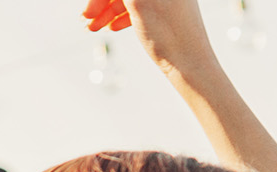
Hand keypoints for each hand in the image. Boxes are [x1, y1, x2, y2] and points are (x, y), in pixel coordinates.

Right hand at [84, 0, 219, 74]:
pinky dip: (122, 16)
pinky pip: (139, 8)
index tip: (87, 13)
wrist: (188, 60)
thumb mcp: (139, 2)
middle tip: (87, 20)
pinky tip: (113, 27)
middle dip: (103, 3)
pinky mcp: (165, 10)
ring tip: (95, 28)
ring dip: (109, 11)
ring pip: (129, 0)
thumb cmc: (167, 32)